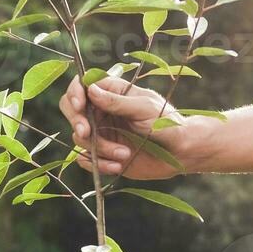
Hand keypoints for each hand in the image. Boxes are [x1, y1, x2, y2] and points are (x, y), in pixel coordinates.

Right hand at [59, 76, 200, 179]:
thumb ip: (116, 101)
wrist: (180, 153)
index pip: (82, 85)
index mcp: (113, 92)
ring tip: (125, 154)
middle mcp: (103, 111)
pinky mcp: (104, 154)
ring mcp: (102, 133)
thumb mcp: (143, 108)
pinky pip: (87, 159)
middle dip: (76, 121)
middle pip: (71, 109)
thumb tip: (91, 90)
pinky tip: (118, 166)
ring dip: (100, 148)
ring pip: (80, 138)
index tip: (79, 105)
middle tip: (86, 132)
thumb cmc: (167, 123)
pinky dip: (99, 164)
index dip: (75, 93)